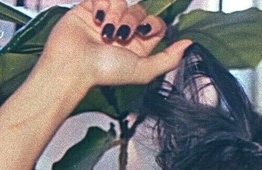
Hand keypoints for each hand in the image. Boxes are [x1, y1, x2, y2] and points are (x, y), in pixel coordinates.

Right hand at [38, 0, 191, 89]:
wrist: (72, 64)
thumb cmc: (105, 72)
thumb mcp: (144, 70)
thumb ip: (169, 59)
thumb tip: (189, 44)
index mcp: (139, 46)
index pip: (156, 23)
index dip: (153, 24)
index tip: (144, 31)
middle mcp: (124, 31)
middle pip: (140, 10)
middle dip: (132, 21)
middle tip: (120, 36)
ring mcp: (107, 19)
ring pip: (122, 2)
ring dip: (115, 16)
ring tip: (104, 32)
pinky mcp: (90, 8)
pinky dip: (101, 5)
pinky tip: (95, 19)